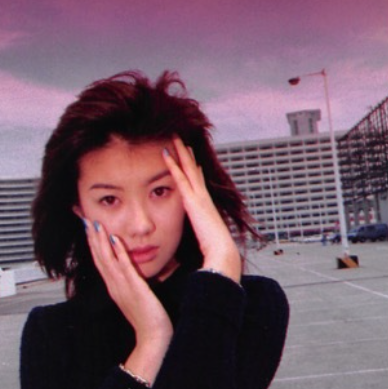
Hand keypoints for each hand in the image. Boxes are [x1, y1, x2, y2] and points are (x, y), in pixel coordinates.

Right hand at [83, 219, 172, 379]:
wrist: (153, 339)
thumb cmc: (148, 320)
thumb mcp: (135, 298)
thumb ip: (130, 284)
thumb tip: (129, 272)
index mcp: (114, 287)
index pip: (100, 261)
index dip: (92, 244)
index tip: (88, 227)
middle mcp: (114, 286)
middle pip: (98, 258)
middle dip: (91, 238)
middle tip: (84, 219)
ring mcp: (122, 287)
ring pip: (107, 260)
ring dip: (100, 241)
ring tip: (95, 223)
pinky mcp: (134, 289)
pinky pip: (124, 267)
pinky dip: (118, 252)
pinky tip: (115, 239)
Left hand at [163, 137, 240, 281]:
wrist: (222, 252)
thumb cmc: (214, 250)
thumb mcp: (206, 238)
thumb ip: (201, 234)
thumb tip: (201, 236)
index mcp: (204, 205)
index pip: (198, 181)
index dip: (194, 167)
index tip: (190, 156)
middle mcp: (203, 196)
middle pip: (194, 169)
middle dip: (187, 153)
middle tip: (181, 137)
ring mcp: (199, 196)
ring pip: (188, 168)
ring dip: (181, 151)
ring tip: (174, 136)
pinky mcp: (192, 200)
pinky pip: (180, 177)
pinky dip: (173, 165)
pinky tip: (165, 154)